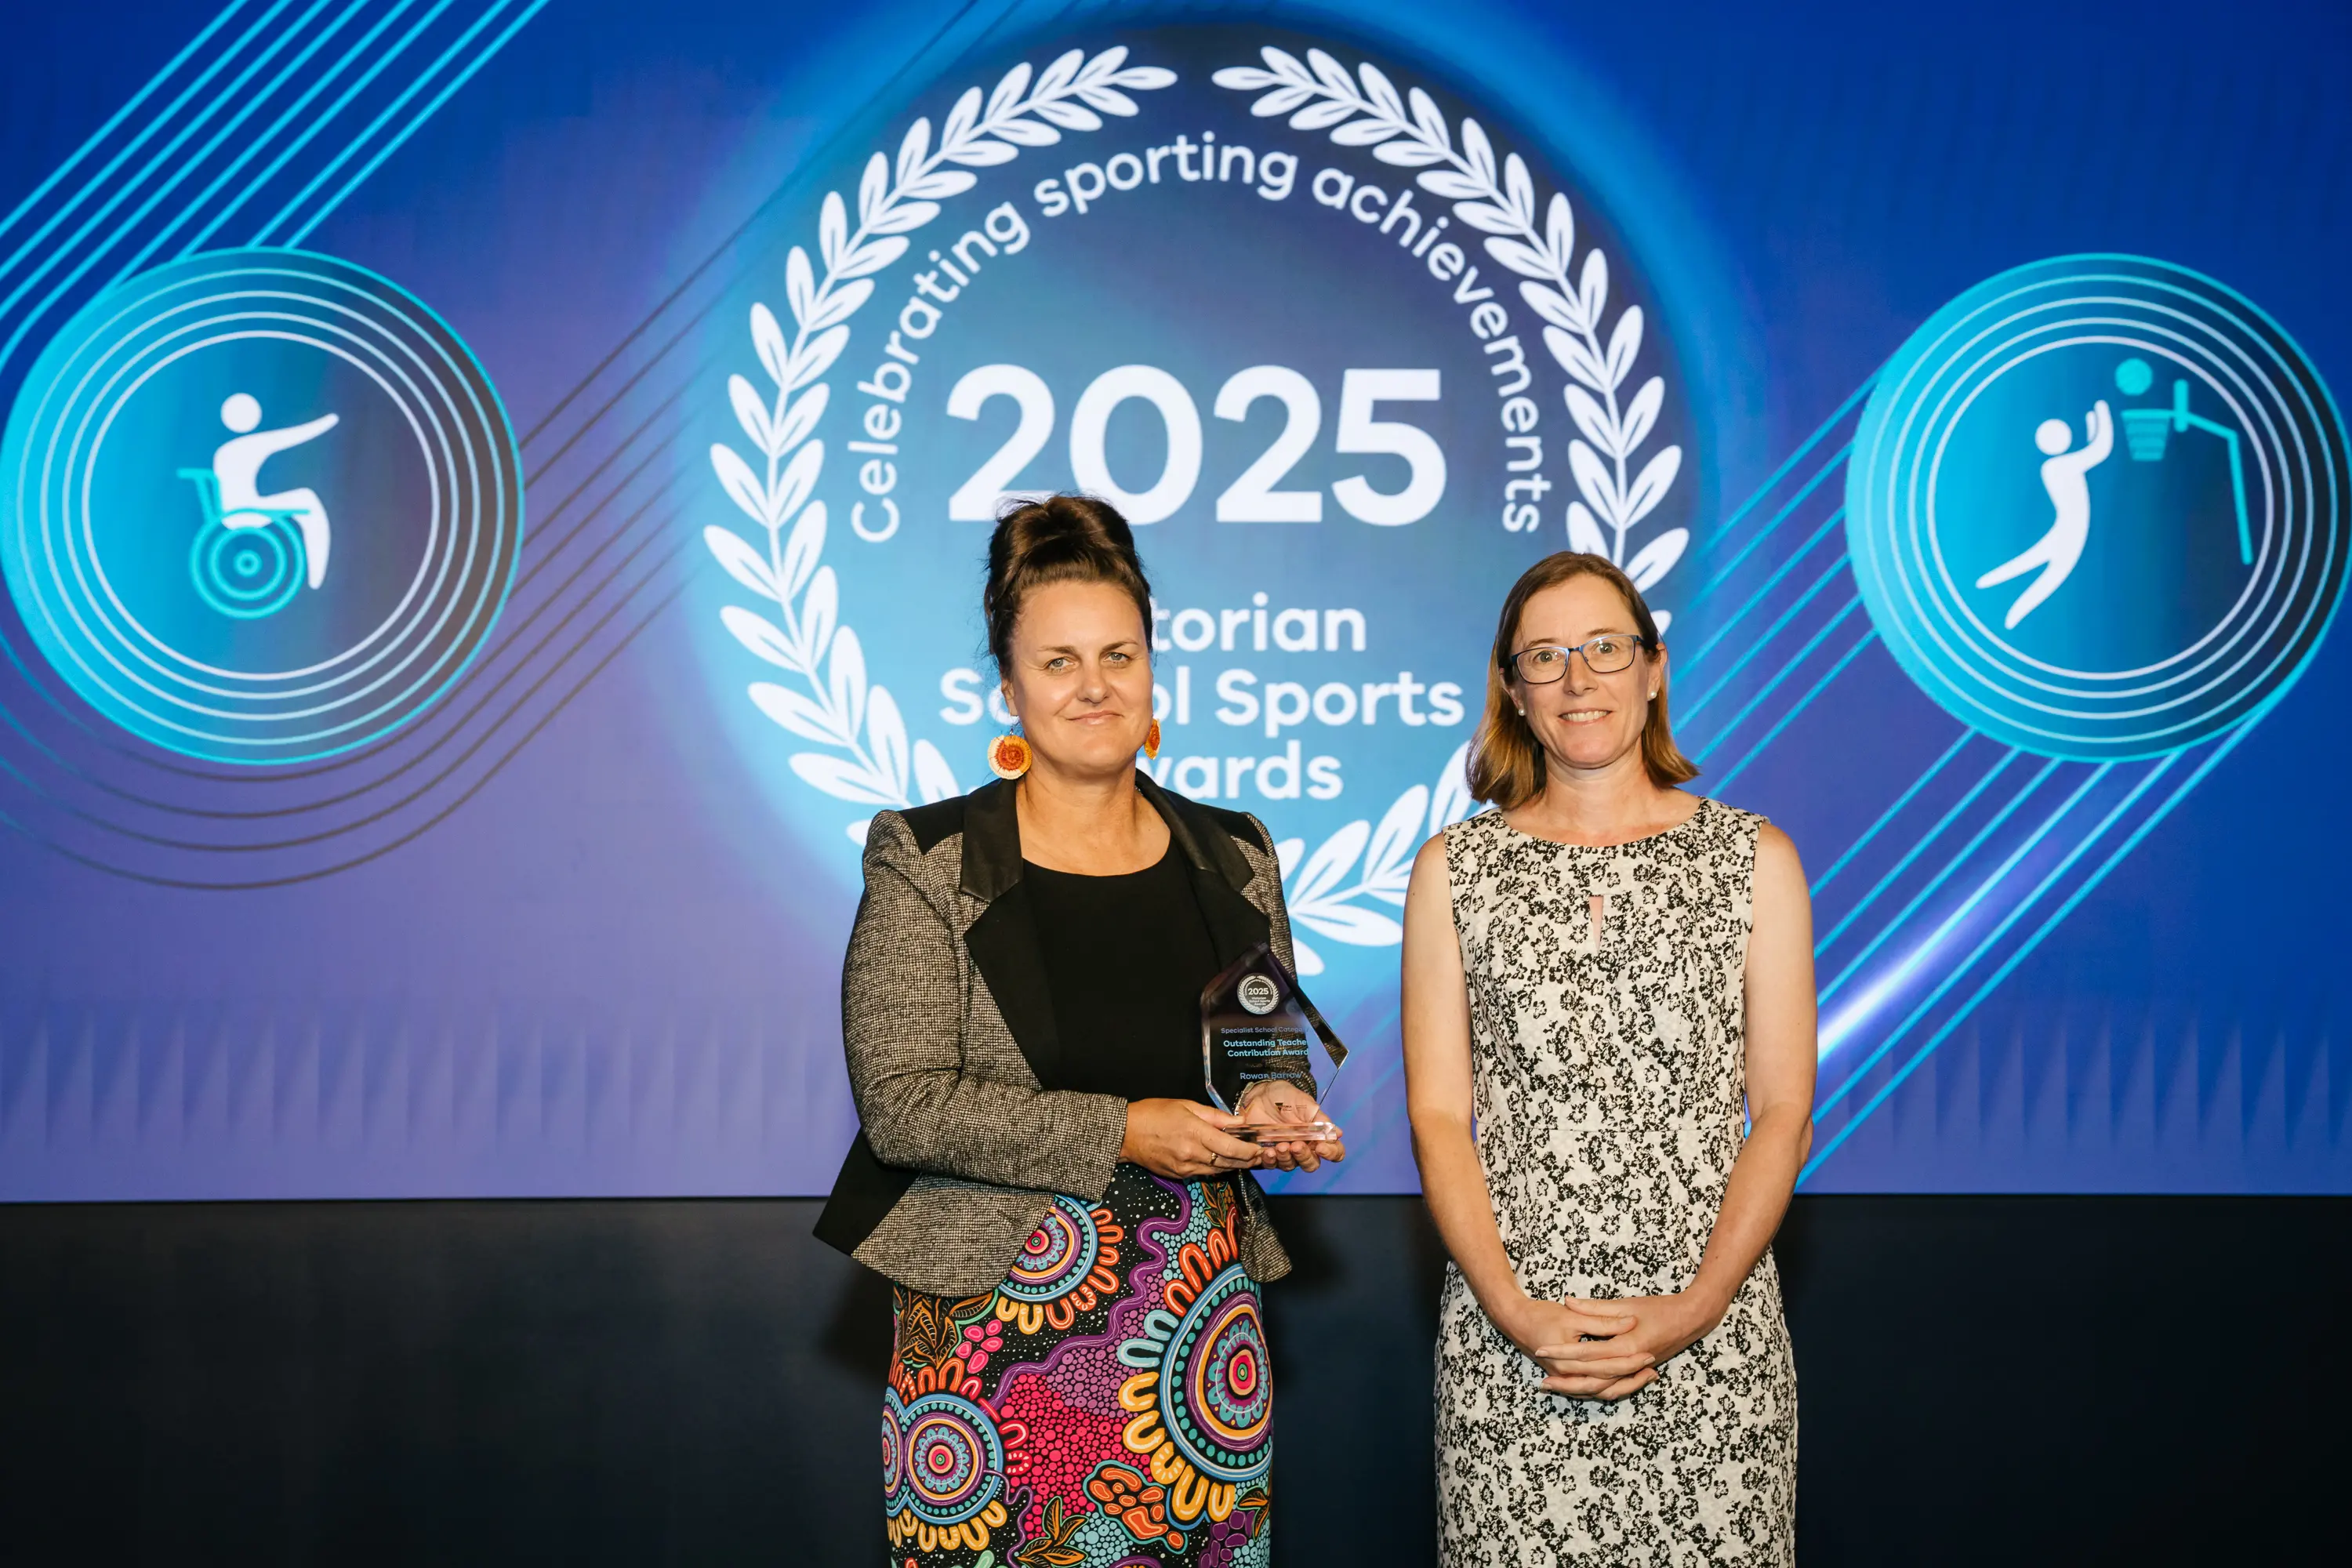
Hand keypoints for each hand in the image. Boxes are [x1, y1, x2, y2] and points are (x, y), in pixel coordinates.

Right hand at [1119, 1098, 1266, 1178]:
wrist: (1126, 1133)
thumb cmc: (1154, 1114)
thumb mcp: (1186, 1106)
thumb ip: (1215, 1116)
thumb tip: (1238, 1122)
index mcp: (1195, 1133)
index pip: (1230, 1147)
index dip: (1249, 1151)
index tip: (1259, 1149)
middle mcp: (1191, 1154)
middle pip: (1228, 1163)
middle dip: (1247, 1161)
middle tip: (1259, 1156)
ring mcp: (1185, 1168)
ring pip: (1218, 1171)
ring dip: (1233, 1166)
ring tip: (1245, 1159)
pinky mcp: (1179, 1175)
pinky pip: (1203, 1173)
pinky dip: (1216, 1168)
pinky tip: (1221, 1161)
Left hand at [1238, 1080, 1345, 1172]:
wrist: (1261, 1094)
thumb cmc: (1286, 1097)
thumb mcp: (1305, 1104)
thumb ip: (1320, 1119)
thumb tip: (1338, 1134)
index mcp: (1317, 1136)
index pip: (1333, 1152)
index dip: (1330, 1154)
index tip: (1320, 1147)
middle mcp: (1304, 1147)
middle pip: (1311, 1164)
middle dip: (1305, 1157)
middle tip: (1296, 1145)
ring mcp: (1286, 1152)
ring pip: (1291, 1165)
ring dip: (1287, 1158)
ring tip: (1280, 1146)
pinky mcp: (1268, 1153)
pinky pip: (1271, 1164)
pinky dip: (1271, 1161)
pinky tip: (1268, 1152)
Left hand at [1525, 1291, 1724, 1400]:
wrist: (1693, 1318)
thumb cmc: (1660, 1307)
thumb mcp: (1626, 1304)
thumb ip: (1596, 1308)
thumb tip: (1568, 1302)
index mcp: (1625, 1345)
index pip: (1586, 1352)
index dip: (1562, 1351)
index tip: (1541, 1349)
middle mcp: (1630, 1362)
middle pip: (1593, 1378)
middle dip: (1566, 1381)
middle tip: (1542, 1382)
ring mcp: (1635, 1370)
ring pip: (1604, 1388)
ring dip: (1579, 1389)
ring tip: (1556, 1387)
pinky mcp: (1638, 1372)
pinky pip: (1615, 1386)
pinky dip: (1597, 1388)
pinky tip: (1581, 1385)